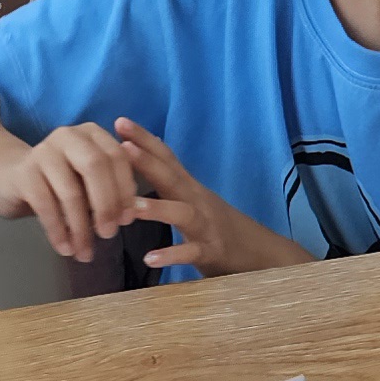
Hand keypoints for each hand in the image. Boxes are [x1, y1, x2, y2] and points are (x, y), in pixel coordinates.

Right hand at [0, 121, 145, 254]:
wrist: (6, 177)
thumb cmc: (56, 181)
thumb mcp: (85, 180)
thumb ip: (108, 189)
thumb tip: (130, 214)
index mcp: (91, 134)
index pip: (117, 157)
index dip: (125, 188)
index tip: (128, 219)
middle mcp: (68, 136)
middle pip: (96, 167)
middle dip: (107, 204)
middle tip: (109, 234)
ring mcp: (44, 152)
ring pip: (71, 191)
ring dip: (81, 227)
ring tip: (85, 252)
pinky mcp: (24, 173)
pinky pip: (46, 205)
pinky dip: (58, 231)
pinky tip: (65, 248)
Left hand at [117, 118, 304, 276]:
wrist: (259, 253)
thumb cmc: (216, 227)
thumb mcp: (193, 201)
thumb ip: (169, 184)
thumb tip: (137, 164)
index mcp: (190, 188)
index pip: (167, 157)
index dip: (145, 139)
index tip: (120, 122)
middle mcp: (198, 201)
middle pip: (172, 177)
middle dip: (147, 160)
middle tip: (121, 146)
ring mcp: (206, 226)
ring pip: (182, 213)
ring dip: (157, 209)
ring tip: (131, 207)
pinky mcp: (212, 252)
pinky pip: (191, 252)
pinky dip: (172, 255)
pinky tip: (150, 258)